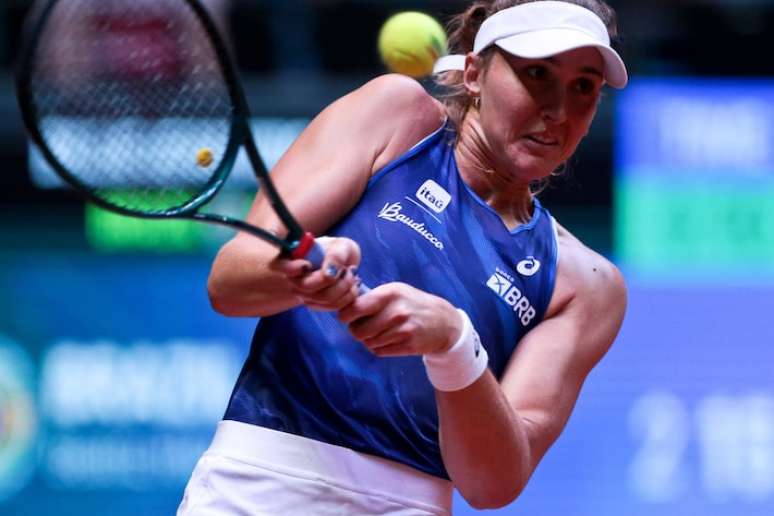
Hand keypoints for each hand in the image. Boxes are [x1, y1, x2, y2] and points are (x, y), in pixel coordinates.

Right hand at [272, 236, 360, 310]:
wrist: (344, 264)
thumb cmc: (338, 251)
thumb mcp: (341, 245)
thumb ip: (336, 255)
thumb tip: (329, 274)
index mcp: (292, 258)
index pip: (279, 265)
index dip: (291, 268)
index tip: (307, 264)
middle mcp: (293, 278)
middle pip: (308, 286)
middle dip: (334, 279)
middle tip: (349, 269)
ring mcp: (302, 294)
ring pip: (323, 298)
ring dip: (345, 287)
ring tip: (352, 275)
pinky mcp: (315, 305)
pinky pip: (332, 306)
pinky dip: (348, 296)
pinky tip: (352, 285)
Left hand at [338, 283, 462, 356]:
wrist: (443, 322)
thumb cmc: (413, 304)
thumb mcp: (396, 291)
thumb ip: (372, 297)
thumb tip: (345, 305)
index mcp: (390, 293)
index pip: (355, 308)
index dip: (345, 315)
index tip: (347, 316)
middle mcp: (396, 311)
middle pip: (358, 330)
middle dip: (356, 330)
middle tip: (362, 327)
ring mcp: (403, 329)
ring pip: (368, 342)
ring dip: (369, 340)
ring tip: (379, 332)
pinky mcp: (407, 345)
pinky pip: (379, 351)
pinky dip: (379, 348)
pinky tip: (388, 339)